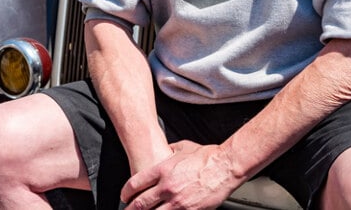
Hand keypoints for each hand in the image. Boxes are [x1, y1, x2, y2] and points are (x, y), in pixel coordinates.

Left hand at [121, 141, 241, 209]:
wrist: (225, 166)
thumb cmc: (207, 156)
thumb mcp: (184, 147)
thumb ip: (170, 150)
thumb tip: (165, 151)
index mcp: (163, 170)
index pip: (135, 184)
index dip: (126, 192)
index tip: (124, 196)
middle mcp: (167, 186)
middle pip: (140, 203)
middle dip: (130, 209)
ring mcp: (177, 201)